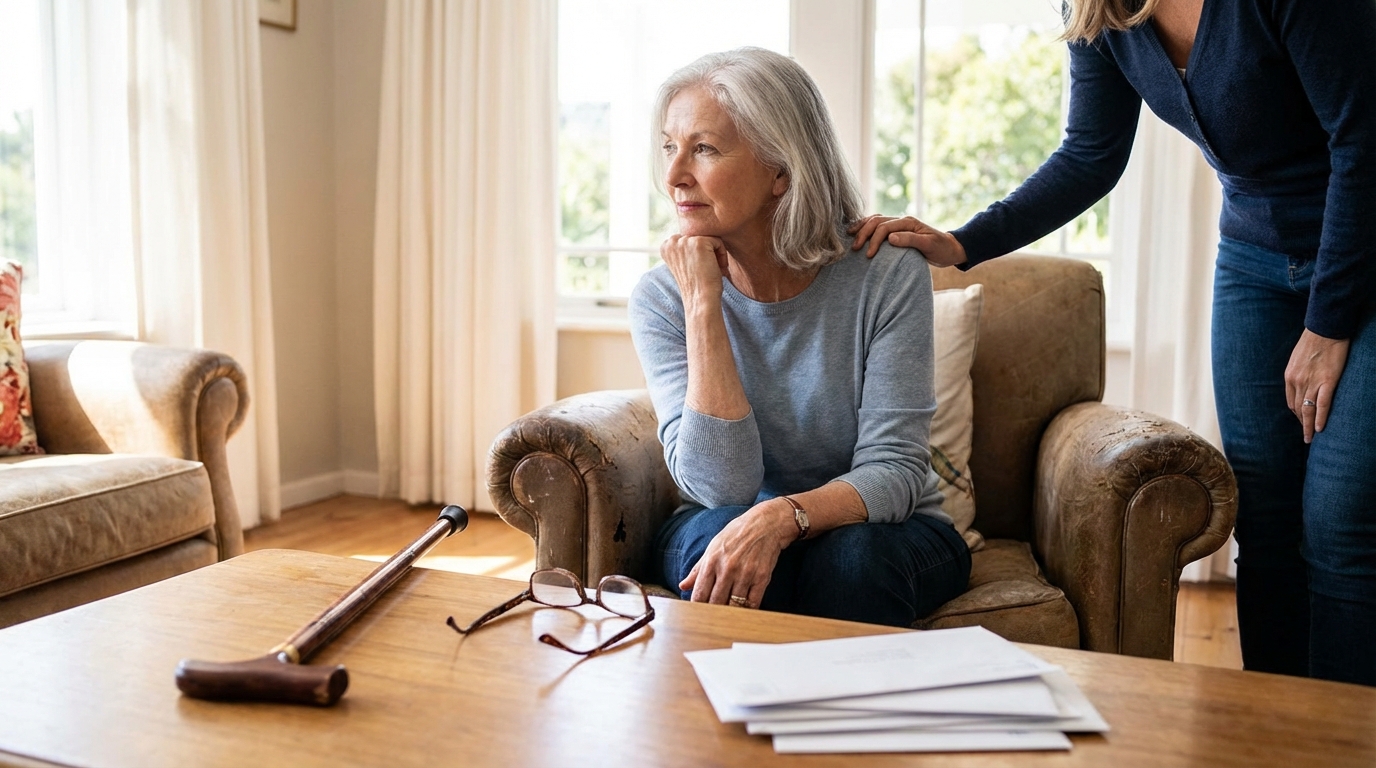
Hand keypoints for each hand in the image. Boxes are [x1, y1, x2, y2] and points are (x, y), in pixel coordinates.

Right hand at [661, 234, 729, 303]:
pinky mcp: (699, 242)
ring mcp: (684, 241)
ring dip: (715, 254)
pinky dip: (722, 255)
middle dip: (707, 253)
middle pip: (699, 236)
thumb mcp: (685, 264)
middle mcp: (672, 242)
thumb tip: (698, 236)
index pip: (690, 239)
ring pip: (709, 239)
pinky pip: (718, 241)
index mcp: (665, 247)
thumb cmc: (696, 286)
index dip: (698, 254)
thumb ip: (685, 249)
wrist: (700, 300)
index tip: (698, 269)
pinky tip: (718, 268)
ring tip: (714, 270)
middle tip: (707, 270)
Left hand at [680, 499, 795, 608]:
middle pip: (715, 603)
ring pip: (734, 605)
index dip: (696, 607)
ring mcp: (745, 574)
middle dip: (712, 613)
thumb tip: (683, 585)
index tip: (697, 615)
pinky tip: (743, 610)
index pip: (699, 593)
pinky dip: (747, 610)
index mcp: (711, 561)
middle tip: (710, 620)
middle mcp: (727, 569)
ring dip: (730, 613)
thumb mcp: (713, 546)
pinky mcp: (762, 578)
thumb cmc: (737, 534)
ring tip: (727, 617)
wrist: (766, 524)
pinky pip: (753, 603)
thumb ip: (697, 568)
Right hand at [847, 215, 967, 266]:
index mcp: (908, 222)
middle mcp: (902, 220)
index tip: (868, 255)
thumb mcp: (929, 245)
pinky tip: (858, 233)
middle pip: (876, 221)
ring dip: (862, 227)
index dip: (874, 240)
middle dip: (863, 233)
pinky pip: (878, 226)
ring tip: (850, 236)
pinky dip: (866, 228)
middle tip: (855, 248)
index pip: (884, 227)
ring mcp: (898, 224)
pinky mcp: (897, 231)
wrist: (950, 249)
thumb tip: (889, 238)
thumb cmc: (941, 249)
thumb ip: (910, 240)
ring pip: (875, 220)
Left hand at [1285, 329, 1349, 443]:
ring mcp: (1312, 382)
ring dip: (1308, 426)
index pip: (1291, 401)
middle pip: (1297, 409)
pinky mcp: (1328, 381)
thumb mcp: (1298, 358)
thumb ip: (1298, 372)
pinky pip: (1322, 404)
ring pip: (1308, 410)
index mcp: (1290, 376)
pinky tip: (1320, 428)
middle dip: (1301, 424)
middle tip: (1306, 437)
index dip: (1296, 413)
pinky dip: (1320, 418)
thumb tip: (1302, 382)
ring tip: (1311, 438)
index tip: (1301, 421)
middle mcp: (1297, 381)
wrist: (1326, 329)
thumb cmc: (1314, 341)